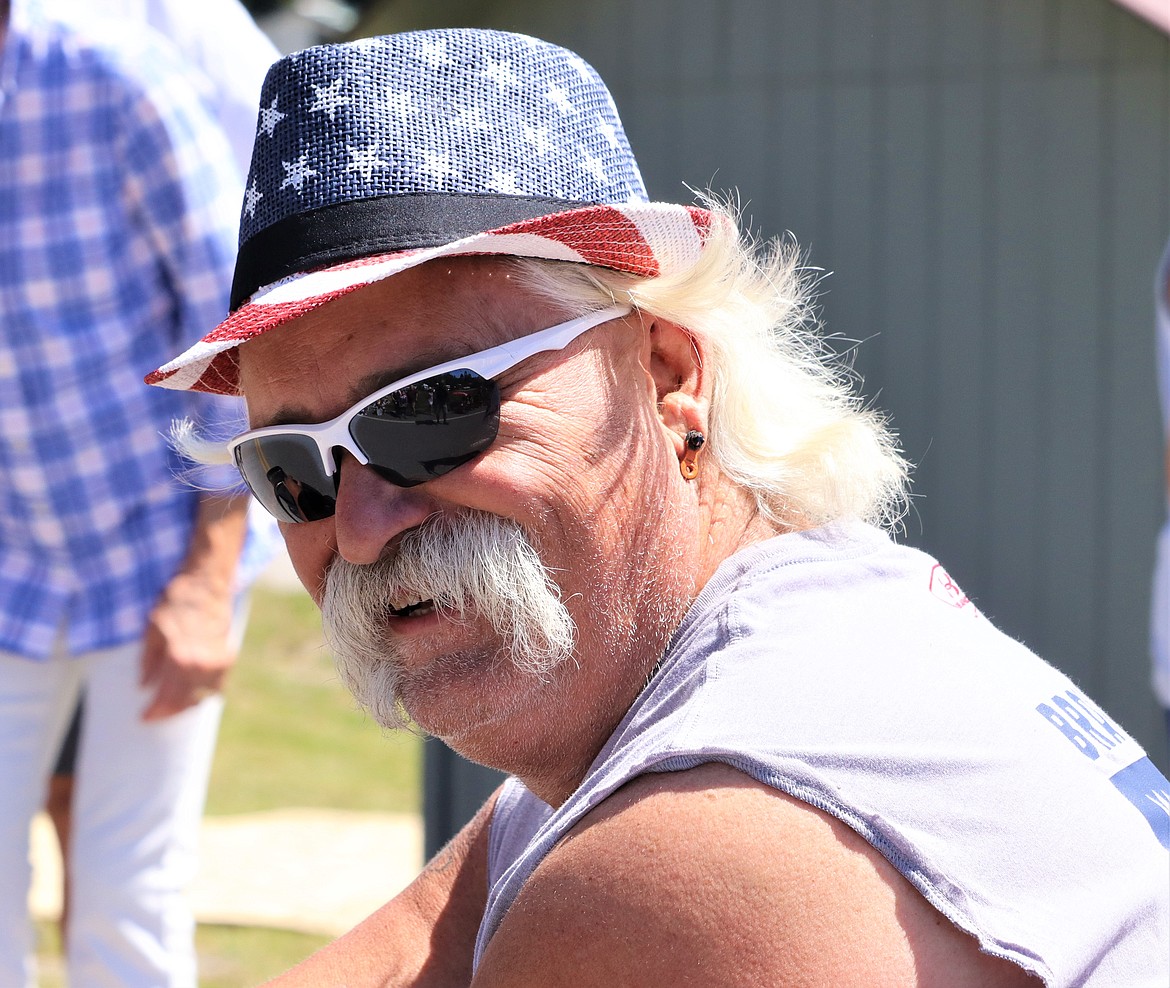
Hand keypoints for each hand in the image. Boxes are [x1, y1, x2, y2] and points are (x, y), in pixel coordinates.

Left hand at [140, 569, 236, 720]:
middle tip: (156, 714)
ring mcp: (218, 661)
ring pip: (203, 696)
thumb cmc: (176, 600)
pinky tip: (193, 691)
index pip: (167, 698)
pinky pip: (217, 685)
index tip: (144, 717)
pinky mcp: (227, 655)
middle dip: (169, 711)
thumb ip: (149, 661)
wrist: (207, 581)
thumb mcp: (153, 629)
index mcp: (180, 658)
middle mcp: (202, 663)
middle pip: (185, 701)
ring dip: (187, 703)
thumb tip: (144, 685)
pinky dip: (205, 692)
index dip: (155, 711)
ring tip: (172, 705)